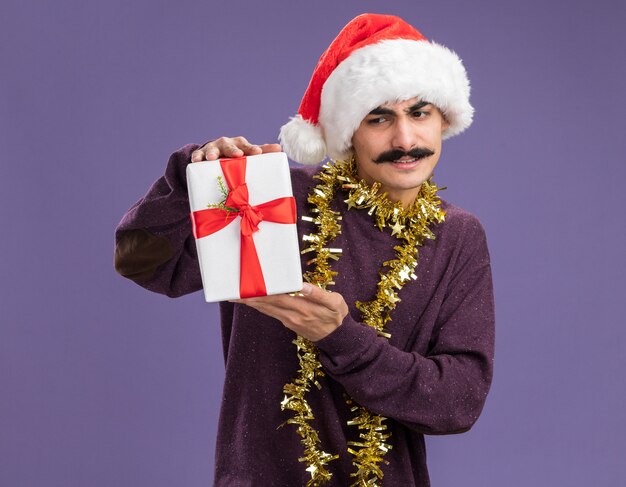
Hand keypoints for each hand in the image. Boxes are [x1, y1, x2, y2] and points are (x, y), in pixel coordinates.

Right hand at [191, 136, 281, 161]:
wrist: (214, 156)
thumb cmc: (235, 157)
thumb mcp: (247, 154)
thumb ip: (262, 152)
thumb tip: (279, 148)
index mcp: (239, 144)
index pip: (246, 145)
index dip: (251, 149)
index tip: (257, 153)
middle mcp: (226, 144)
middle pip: (229, 145)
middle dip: (232, 150)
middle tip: (237, 155)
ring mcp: (212, 149)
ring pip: (212, 149)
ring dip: (211, 153)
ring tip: (211, 158)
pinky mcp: (201, 155)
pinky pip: (198, 155)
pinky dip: (196, 157)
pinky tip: (196, 161)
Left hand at [233, 283, 348, 341]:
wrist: (338, 338)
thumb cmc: (337, 316)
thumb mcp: (335, 303)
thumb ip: (318, 294)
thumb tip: (302, 285)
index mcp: (302, 308)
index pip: (277, 298)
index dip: (260, 293)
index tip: (247, 288)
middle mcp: (292, 315)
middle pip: (266, 305)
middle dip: (249, 299)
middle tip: (232, 292)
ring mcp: (289, 320)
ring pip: (266, 310)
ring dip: (251, 304)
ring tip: (236, 297)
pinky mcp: (289, 322)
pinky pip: (271, 313)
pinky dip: (260, 307)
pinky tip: (253, 302)